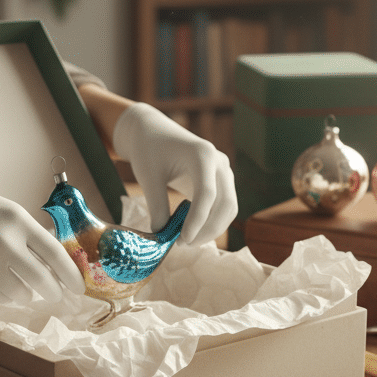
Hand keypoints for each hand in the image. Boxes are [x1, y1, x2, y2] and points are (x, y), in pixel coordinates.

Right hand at [0, 150, 84, 303]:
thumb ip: (22, 231)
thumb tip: (46, 259)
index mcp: (17, 219)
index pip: (56, 254)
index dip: (71, 275)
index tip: (79, 288)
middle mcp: (5, 243)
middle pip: (42, 280)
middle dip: (52, 292)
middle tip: (54, 295)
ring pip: (19, 293)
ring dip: (25, 294)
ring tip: (22, 288)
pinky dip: (3, 295)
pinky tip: (0, 286)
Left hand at [112, 103, 237, 244]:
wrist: (153, 131)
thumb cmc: (148, 149)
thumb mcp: (148, 177)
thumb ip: (156, 205)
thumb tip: (162, 235)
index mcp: (202, 154)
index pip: (206, 193)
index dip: (197, 220)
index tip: (182, 241)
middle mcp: (219, 162)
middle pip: (225, 204)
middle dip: (207, 230)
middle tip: (183, 245)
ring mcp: (223, 172)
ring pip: (228, 208)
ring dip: (211, 229)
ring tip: (185, 241)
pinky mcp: (220, 181)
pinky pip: (223, 206)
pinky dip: (211, 222)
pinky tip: (191, 232)